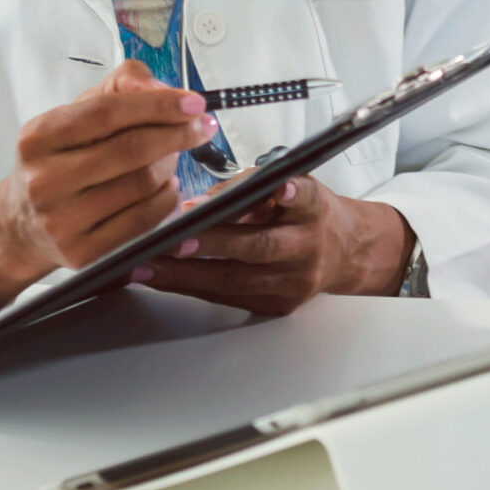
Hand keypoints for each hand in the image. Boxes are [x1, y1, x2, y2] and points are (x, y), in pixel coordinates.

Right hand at [0, 60, 214, 327]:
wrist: (22, 225)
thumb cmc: (58, 161)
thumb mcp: (75, 115)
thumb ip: (118, 89)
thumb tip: (158, 88)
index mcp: (38, 137)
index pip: (107, 113)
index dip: (157, 105)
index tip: (194, 103)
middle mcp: (44, 180)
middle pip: (130, 150)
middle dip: (177, 135)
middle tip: (202, 127)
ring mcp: (62, 221)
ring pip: (141, 186)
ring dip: (171, 166)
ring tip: (173, 156)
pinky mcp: (82, 253)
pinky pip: (143, 222)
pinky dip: (166, 200)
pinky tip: (165, 188)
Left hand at [131, 176, 411, 313]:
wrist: (343, 252)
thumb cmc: (304, 211)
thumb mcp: (289, 183)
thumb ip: (248, 188)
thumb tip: (195, 205)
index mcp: (315, 209)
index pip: (306, 198)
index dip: (293, 193)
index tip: (281, 188)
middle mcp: (308, 247)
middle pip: (260, 247)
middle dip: (213, 244)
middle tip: (173, 241)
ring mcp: (294, 283)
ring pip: (236, 282)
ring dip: (186, 275)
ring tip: (147, 267)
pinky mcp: (278, 306)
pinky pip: (229, 298)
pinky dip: (192, 287)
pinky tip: (161, 278)